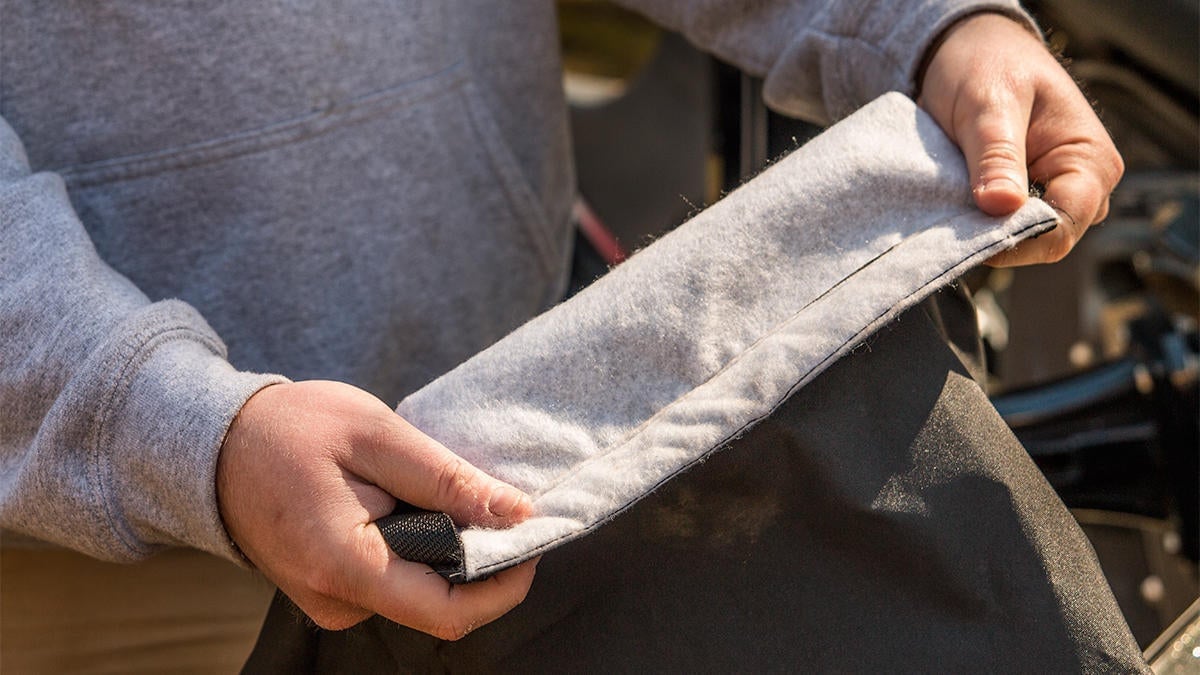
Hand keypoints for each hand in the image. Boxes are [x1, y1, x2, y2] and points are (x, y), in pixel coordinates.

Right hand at [216, 380, 536, 638]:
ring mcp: (330, 601)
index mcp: (345, 566)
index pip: (449, 612)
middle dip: (478, 554)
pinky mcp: (331, 590)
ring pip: (420, 590)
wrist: (216, 442)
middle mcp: (336, 601)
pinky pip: (395, 579)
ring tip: (430, 487)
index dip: (504, 582)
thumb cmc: (291, 428)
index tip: (529, 534)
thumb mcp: (376, 434)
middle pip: (440, 601)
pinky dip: (419, 545)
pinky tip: (405, 501)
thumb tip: (517, 513)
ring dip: (446, 546)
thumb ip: (447, 479)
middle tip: (485, 494)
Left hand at [917, 13, 1123, 265]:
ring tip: (951, 209)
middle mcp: (1083, 185)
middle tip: (951, 222)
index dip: (1017, 241)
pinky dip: (977, 223)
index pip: (1063, 227)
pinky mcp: (1026, 198)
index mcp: (1092, 162)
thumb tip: (1002, 206)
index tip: (969, 239)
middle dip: (1000, 238)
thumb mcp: (990, 105)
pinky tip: (953, 209)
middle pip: (1045, 240)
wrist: (972, 50)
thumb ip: (996, 155)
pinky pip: (1003, 226)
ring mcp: (1055, 194)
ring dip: (984, 231)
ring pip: (1022, 238)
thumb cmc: (990, 65)